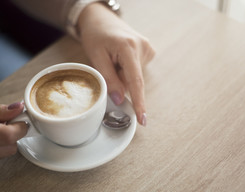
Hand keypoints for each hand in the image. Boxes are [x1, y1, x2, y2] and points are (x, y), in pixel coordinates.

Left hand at [78, 3, 154, 125]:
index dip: (138, 102)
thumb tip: (119, 100)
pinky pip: (136, 71)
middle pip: (133, 80)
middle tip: (107, 64)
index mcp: (129, 48)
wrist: (101, 19)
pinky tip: (120, 59)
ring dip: (122, 74)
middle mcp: (143, 48)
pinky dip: (127, 70)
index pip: (135, 81)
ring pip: (134, 76)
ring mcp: (147, 49)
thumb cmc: (96, 35)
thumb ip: (109, 79)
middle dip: (119, 80)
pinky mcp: (148, 51)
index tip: (142, 119)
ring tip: (113, 58)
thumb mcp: (96, 56)